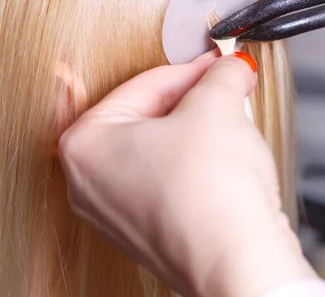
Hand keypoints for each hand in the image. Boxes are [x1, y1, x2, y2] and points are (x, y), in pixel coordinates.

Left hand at [58, 51, 314, 296]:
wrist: (240, 260)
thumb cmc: (211, 196)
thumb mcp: (218, 105)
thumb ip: (222, 74)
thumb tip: (230, 67)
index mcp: (85, 145)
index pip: (144, 85)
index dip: (190, 68)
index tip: (216, 63)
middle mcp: (91, 185)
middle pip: (148, 118)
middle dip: (193, 100)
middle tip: (224, 89)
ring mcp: (118, 215)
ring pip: (160, 151)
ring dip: (197, 132)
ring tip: (229, 126)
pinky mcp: (150, 234)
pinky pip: (169, 183)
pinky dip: (196, 167)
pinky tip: (224, 165)